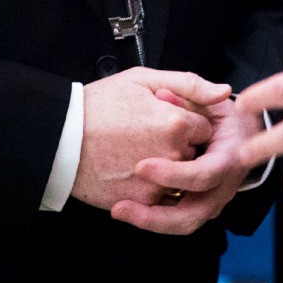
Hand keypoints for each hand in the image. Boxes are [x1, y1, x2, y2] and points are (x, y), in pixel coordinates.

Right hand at [71, 68, 229, 210]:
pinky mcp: (141, 202)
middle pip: (194, 153)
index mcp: (177, 124)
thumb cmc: (98, 105)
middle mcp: (173, 156)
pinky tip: (130, 166)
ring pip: (180, 177)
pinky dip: (152, 186)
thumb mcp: (143, 80)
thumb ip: (189, 84)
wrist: (61, 140)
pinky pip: (162, 197)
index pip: (203, 127)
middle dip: (179, 145)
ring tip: (137, 150)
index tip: (164, 117)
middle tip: (148, 134)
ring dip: (169, 167)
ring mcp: (158, 183)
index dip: (185, 120)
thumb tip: (222, 92)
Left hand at [110, 93, 259, 234]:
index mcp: (230, 157)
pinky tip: (128, 209)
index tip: (141, 166)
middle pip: (194, 213)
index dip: (173, 173)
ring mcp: (213, 200)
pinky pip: (177, 220)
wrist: (236, 134)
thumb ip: (195, 90)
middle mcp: (224, 185)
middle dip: (156, 215)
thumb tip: (184, 94)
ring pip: (184, 223)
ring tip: (120, 210)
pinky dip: (152, 218)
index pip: (204, 174)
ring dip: (150, 220)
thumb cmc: (219, 114)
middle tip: (123, 206)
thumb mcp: (208, 96)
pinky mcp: (199, 207)